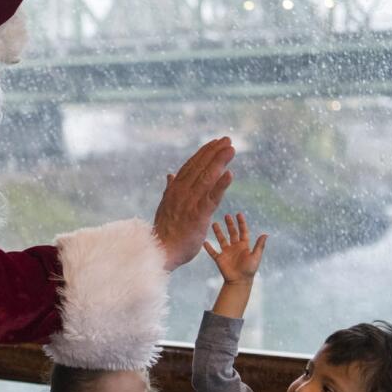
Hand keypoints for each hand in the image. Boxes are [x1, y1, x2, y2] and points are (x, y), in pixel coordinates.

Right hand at [152, 137, 235, 271]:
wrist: (160, 251)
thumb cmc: (165, 231)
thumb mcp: (165, 206)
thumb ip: (170, 189)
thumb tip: (170, 175)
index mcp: (174, 190)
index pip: (191, 166)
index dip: (204, 153)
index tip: (215, 142)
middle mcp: (181, 192)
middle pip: (200, 167)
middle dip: (214, 152)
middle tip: (227, 140)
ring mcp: (189, 203)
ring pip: (207, 178)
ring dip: (219, 162)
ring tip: (231, 149)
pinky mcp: (198, 215)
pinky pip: (212, 197)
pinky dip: (221, 185)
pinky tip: (230, 174)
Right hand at [203, 213, 266, 284]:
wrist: (240, 281)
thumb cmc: (249, 270)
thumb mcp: (255, 256)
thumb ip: (259, 246)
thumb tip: (265, 234)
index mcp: (244, 246)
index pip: (243, 231)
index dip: (241, 223)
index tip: (238, 214)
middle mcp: (235, 247)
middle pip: (232, 233)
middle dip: (230, 224)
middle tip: (227, 215)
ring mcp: (226, 253)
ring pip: (221, 240)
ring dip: (218, 232)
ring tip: (214, 224)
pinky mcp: (219, 259)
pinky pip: (213, 252)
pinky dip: (208, 247)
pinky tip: (204, 242)